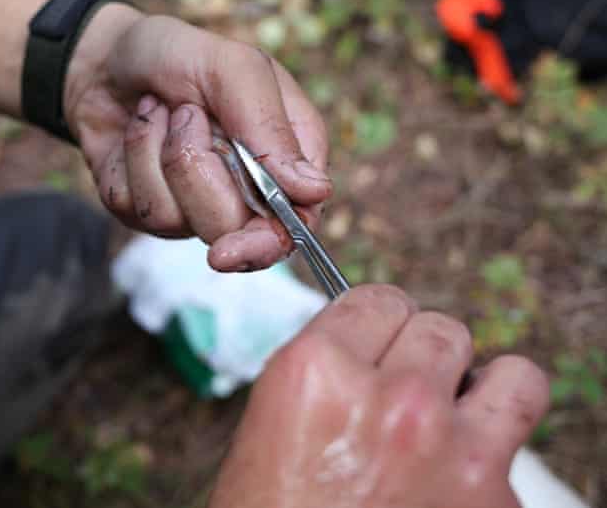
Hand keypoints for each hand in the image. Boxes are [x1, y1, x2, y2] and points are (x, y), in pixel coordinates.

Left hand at [65, 5, 331, 271]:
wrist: (106, 56)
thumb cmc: (178, 54)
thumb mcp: (232, 68)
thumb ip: (270, 127)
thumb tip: (314, 192)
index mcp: (283, 157)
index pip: (294, 223)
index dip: (267, 242)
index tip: (230, 248)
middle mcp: (244, 191)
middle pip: (230, 229)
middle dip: (197, 170)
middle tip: (186, 116)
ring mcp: (193, 206)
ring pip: (177, 220)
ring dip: (160, 154)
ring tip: (163, 114)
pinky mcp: (147, 210)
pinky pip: (137, 208)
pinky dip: (133, 157)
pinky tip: (140, 129)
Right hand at [209, 285, 548, 507]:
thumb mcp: (270, 427)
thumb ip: (324, 374)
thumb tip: (367, 346)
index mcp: (317, 371)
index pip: (377, 299)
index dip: (378, 322)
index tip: (381, 339)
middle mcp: (389, 397)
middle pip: (440, 327)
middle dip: (423, 355)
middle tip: (408, 386)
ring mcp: (451, 448)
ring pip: (511, 374)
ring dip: (486, 391)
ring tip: (462, 414)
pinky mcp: (496, 500)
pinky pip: (516, 450)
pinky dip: (492, 462)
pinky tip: (454, 484)